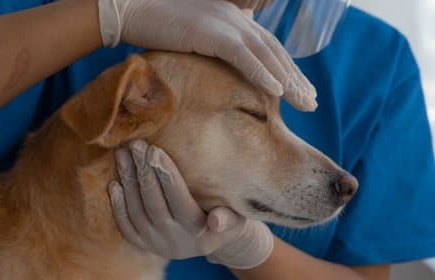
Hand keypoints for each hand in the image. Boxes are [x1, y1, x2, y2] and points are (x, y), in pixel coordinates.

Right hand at [97, 0, 317, 111]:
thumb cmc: (158, 25)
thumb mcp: (195, 33)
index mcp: (234, 19)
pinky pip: (244, 57)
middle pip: (274, 52)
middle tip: (312, 103)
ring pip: (266, 56)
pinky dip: (263, 74)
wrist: (133, 9)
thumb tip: (232, 51)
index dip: (286, 70)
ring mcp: (226, 24)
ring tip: (305, 104)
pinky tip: (278, 93)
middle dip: (295, 79)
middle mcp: (236, 19)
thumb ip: (217, 41)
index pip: (268, 47)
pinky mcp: (213, 33)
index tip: (300, 91)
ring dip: (288, 81)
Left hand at [108, 140, 273, 268]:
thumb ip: (229, 218)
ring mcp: (156, 245)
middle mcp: (175, 241)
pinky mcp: (143, 246)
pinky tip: (115, 183)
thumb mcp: (237, 220)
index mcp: (199, 233)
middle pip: (154, 203)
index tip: (154, 150)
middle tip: (135, 145)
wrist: (212, 241)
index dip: (166, 174)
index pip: (179, 199)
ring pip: (137, 212)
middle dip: (143, 172)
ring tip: (123, 155)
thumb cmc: (228, 219)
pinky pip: (126, 226)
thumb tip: (217, 221)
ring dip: (128, 182)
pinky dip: (118, 206)